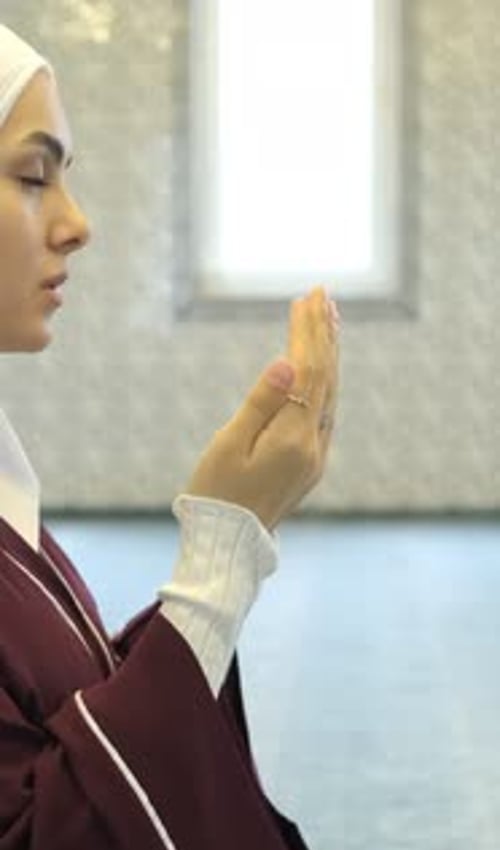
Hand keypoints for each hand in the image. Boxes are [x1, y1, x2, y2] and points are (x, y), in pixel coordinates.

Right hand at [182, 285, 339, 529]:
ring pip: (330, 393)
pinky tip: (322, 365)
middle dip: (323, 333)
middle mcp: (314, 446)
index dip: (308, 332)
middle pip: (326, 377)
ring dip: (329, 354)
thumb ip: (261, 402)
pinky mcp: (311, 463)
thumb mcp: (229, 445)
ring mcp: (316, 456)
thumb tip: (289, 361)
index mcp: (293, 439)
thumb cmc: (216, 493)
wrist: (227, 544)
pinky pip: (326, 410)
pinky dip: (325, 380)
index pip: (309, 372)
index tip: (306, 298)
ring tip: (328, 318)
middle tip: (321, 294)